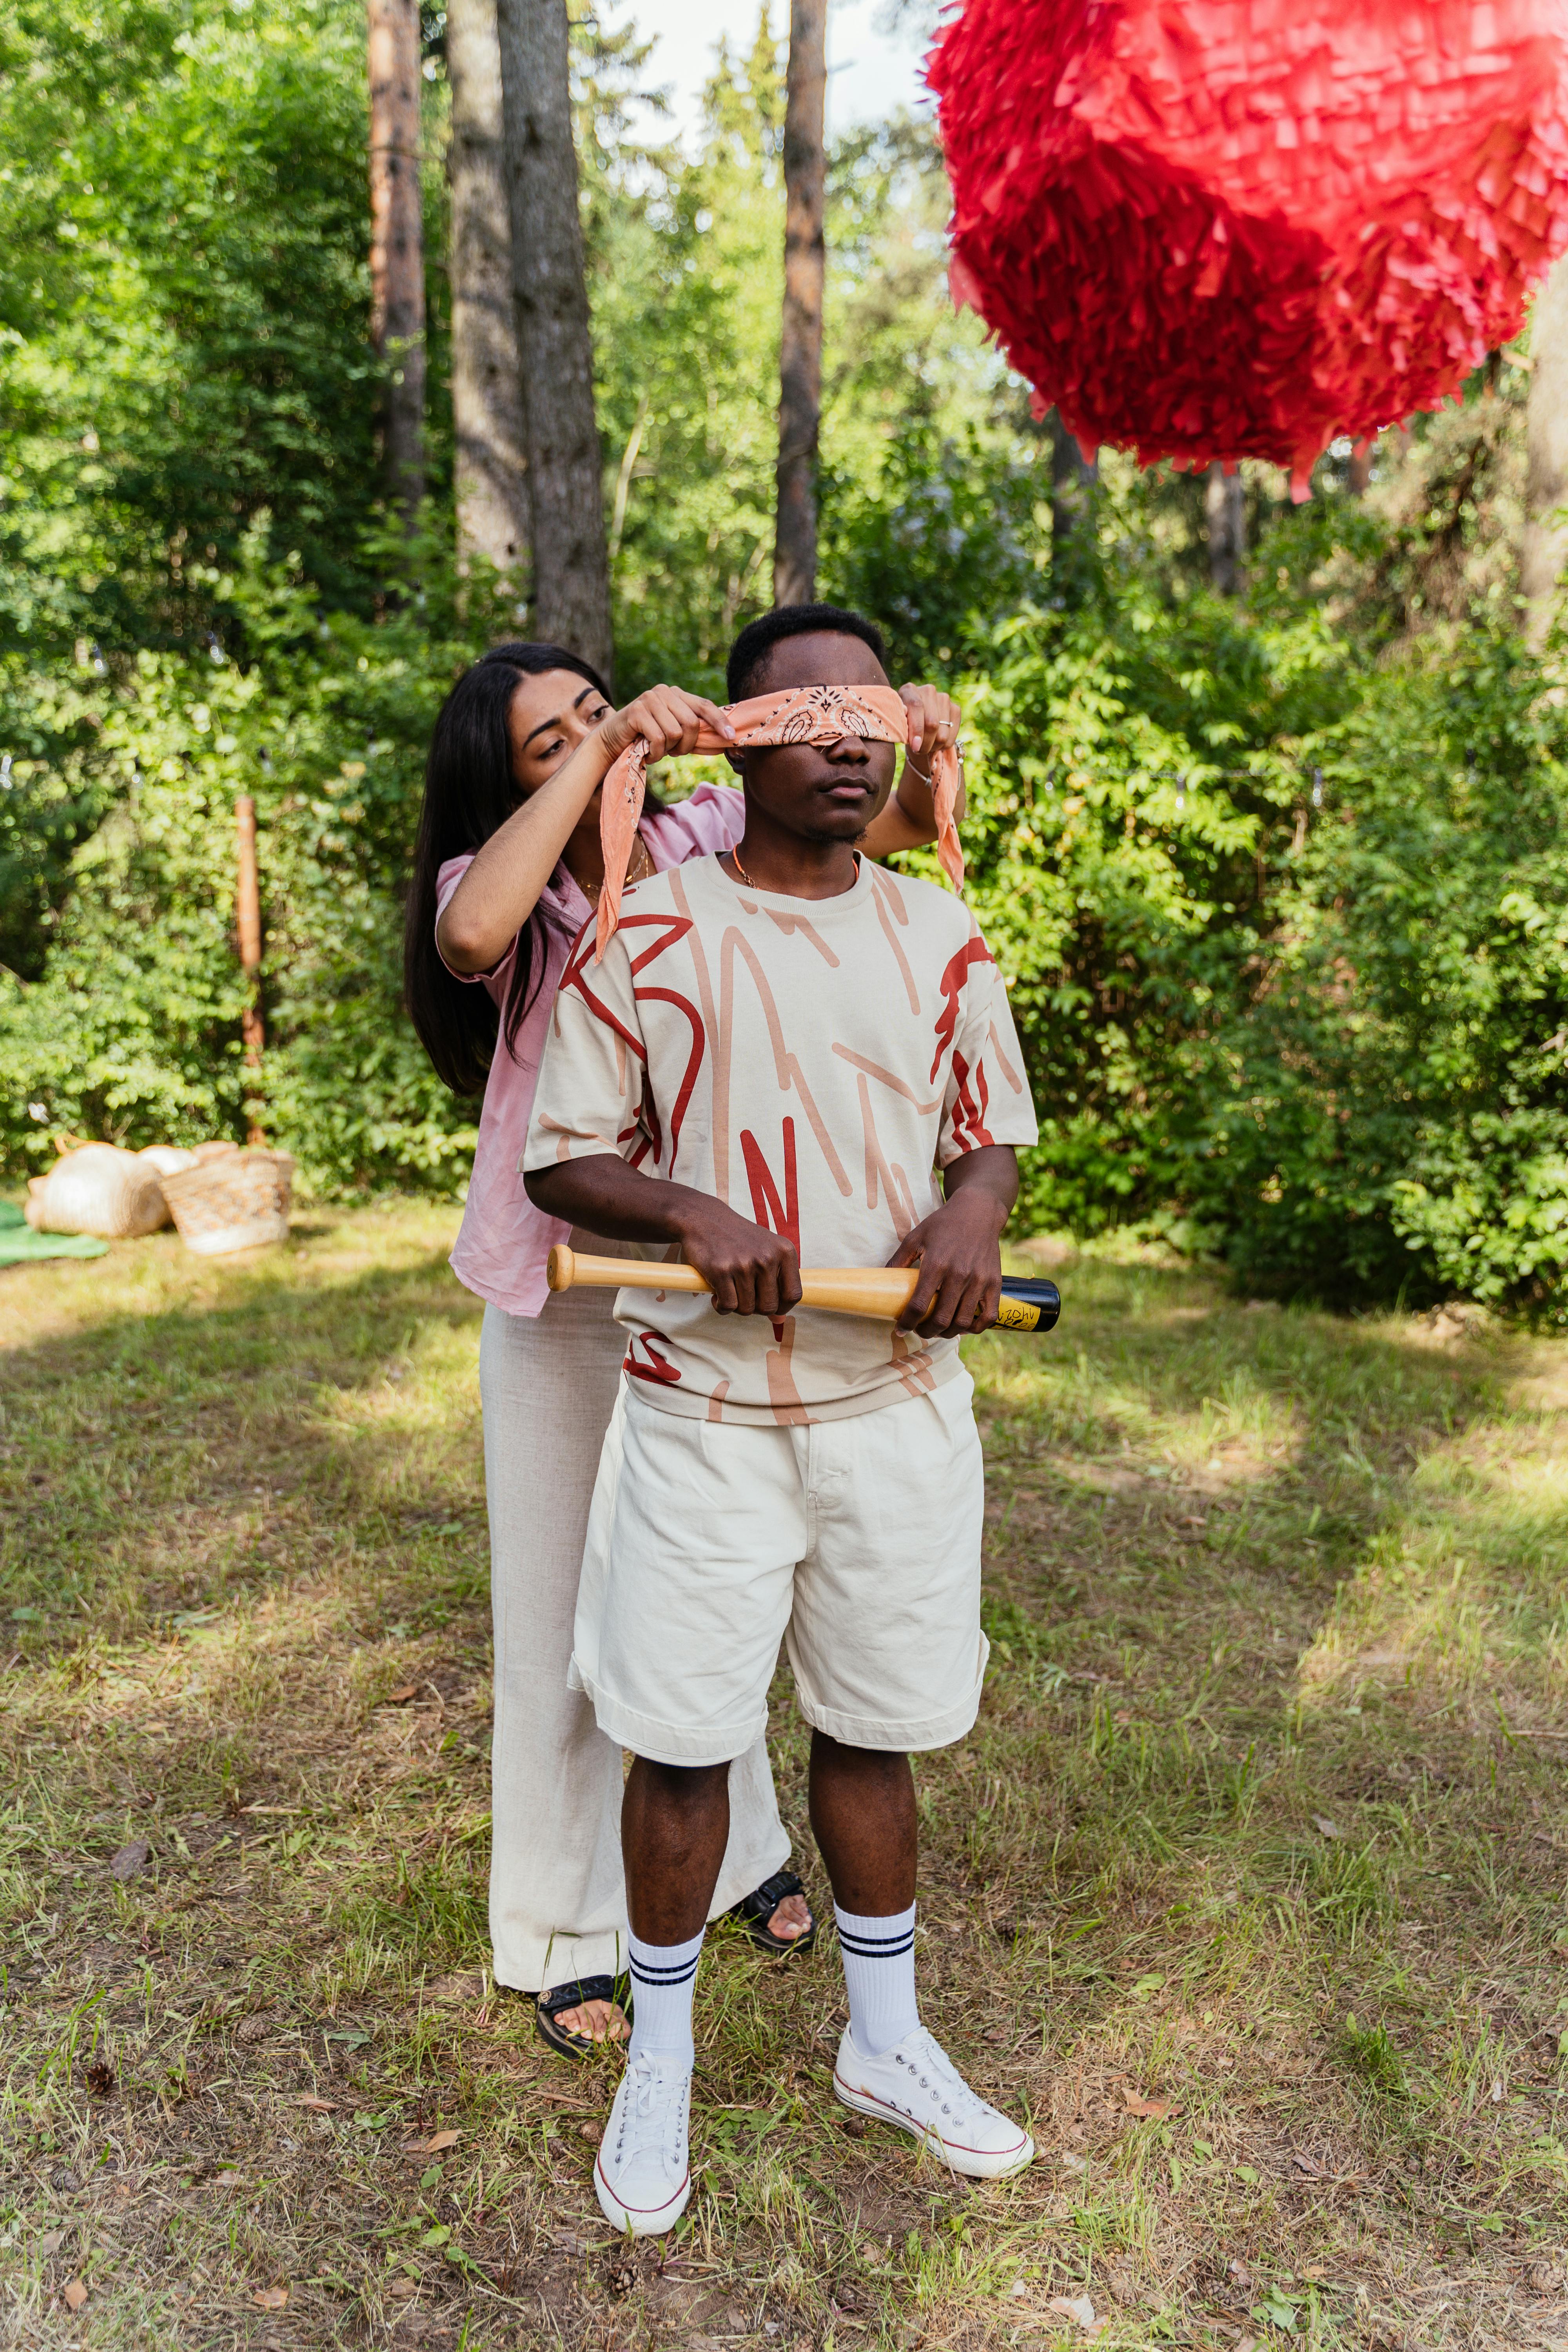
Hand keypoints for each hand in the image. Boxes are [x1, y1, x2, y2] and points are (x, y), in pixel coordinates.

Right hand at [597, 685, 734, 764]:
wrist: (612, 742)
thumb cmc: (646, 739)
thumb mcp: (674, 736)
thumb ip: (696, 736)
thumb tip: (725, 742)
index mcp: (677, 694)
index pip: (704, 705)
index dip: (719, 721)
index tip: (730, 736)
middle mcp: (664, 692)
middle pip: (692, 723)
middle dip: (687, 745)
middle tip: (674, 752)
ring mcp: (649, 699)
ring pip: (675, 732)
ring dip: (668, 750)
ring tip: (657, 750)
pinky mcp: (637, 711)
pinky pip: (658, 739)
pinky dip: (655, 753)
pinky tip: (647, 753)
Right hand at [673, 1199, 802, 1317]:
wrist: (704, 1218)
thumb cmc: (738, 1238)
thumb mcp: (765, 1252)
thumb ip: (776, 1284)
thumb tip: (780, 1320)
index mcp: (784, 1251)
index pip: (794, 1295)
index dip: (782, 1307)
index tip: (770, 1306)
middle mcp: (767, 1257)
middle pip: (769, 1307)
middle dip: (755, 1309)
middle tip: (743, 1296)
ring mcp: (744, 1263)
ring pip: (747, 1309)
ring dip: (736, 1306)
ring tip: (729, 1291)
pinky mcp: (721, 1270)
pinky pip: (728, 1306)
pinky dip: (721, 1306)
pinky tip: (716, 1294)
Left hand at [886, 1183, 1007, 1336]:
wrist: (978, 1212)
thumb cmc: (943, 1225)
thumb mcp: (914, 1238)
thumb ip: (897, 1261)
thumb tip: (879, 1282)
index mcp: (936, 1264)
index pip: (918, 1305)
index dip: (906, 1323)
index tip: (899, 1329)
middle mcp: (959, 1274)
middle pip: (941, 1319)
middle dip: (926, 1332)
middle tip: (919, 1330)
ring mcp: (979, 1280)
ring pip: (963, 1322)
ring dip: (947, 1333)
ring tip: (939, 1329)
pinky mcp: (994, 1282)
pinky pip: (988, 1316)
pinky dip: (975, 1328)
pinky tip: (963, 1325)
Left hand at [897, 683, 961, 779]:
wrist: (918, 726)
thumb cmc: (903, 726)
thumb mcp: (897, 725)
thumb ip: (901, 725)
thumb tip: (907, 732)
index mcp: (909, 690)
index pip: (916, 706)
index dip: (916, 728)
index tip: (915, 746)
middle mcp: (928, 690)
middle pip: (931, 723)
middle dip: (924, 744)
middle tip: (918, 750)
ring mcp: (944, 698)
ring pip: (942, 734)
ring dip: (933, 747)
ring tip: (925, 746)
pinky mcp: (955, 708)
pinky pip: (951, 736)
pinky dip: (943, 746)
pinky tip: (935, 742)